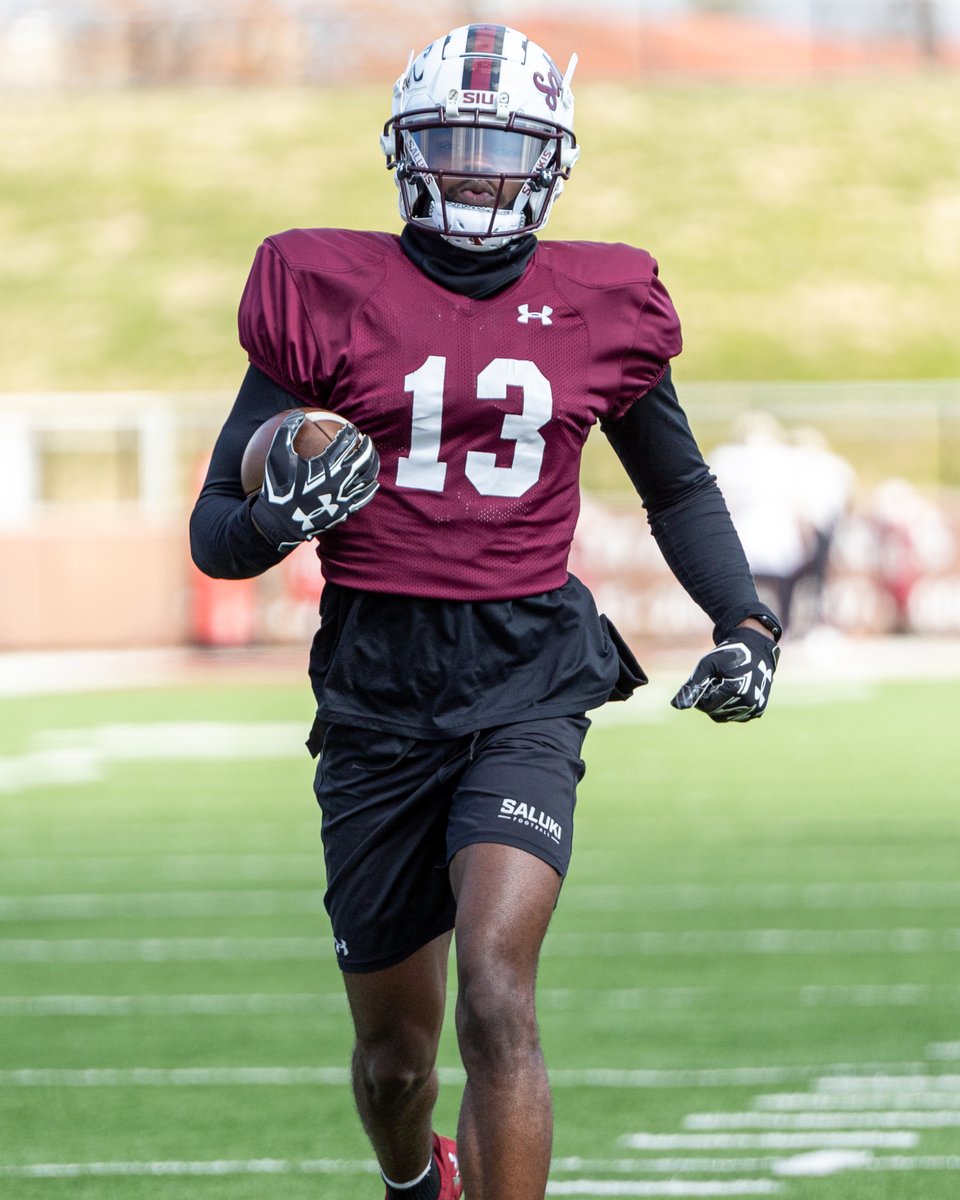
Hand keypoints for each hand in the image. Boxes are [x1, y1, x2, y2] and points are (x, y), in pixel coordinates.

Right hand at [252, 410, 379, 549]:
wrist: (278, 521)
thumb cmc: (277, 486)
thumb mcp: (277, 456)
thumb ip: (287, 432)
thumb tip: (299, 414)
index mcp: (326, 466)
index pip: (345, 444)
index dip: (349, 434)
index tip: (349, 429)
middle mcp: (340, 481)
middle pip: (362, 459)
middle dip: (367, 447)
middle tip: (367, 440)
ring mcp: (344, 497)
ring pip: (367, 478)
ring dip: (372, 465)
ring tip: (372, 457)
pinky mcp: (344, 511)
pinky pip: (363, 498)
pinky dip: (370, 488)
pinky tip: (373, 483)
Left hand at [671, 627, 779, 722]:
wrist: (755, 650)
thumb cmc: (728, 655)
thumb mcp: (707, 664)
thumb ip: (692, 685)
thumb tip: (676, 705)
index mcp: (736, 690)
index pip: (706, 705)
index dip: (701, 693)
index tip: (708, 679)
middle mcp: (748, 702)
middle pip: (714, 712)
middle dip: (711, 698)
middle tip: (718, 680)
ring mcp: (754, 708)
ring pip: (724, 716)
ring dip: (720, 703)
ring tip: (727, 684)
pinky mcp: (758, 711)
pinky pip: (735, 716)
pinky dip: (730, 706)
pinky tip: (735, 690)